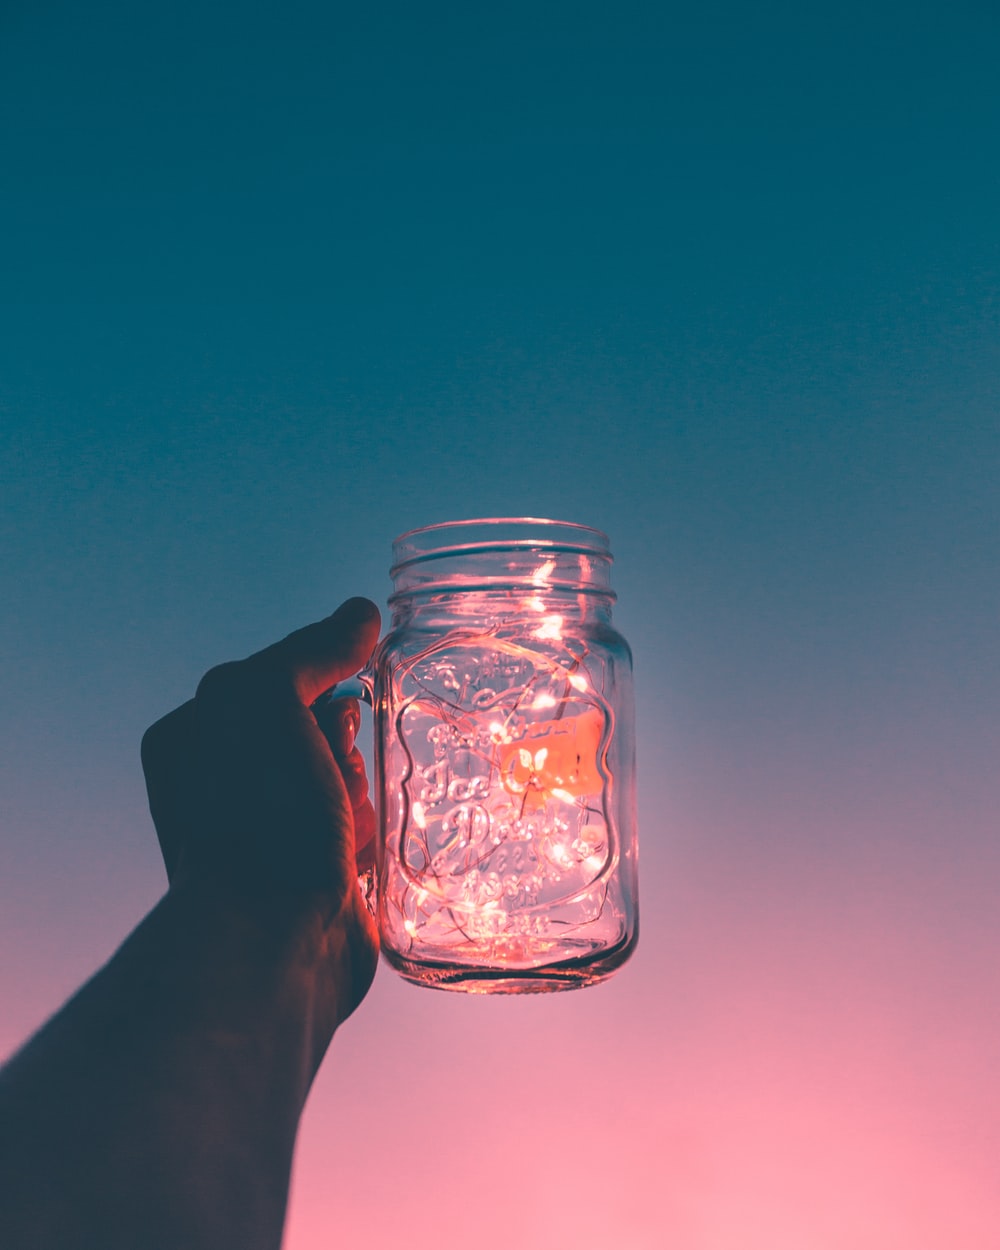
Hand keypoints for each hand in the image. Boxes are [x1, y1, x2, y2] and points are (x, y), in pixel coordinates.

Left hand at [140, 596, 381, 1021]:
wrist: (274, 939)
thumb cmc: (252, 818)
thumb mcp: (265, 699)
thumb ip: (309, 651)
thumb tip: (359, 616)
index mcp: (195, 737)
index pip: (277, 673)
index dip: (322, 673)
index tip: (352, 682)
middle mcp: (225, 784)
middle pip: (319, 725)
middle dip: (340, 741)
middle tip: (331, 768)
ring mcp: (270, 830)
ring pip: (347, 774)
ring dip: (358, 788)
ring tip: (342, 821)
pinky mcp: (314, 871)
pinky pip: (362, 824)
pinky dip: (370, 829)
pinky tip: (355, 851)